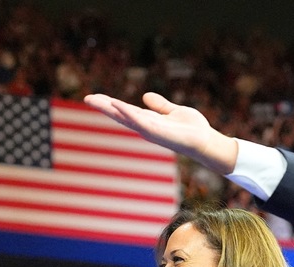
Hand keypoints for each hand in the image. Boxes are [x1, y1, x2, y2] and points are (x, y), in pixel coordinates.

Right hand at [83, 92, 237, 174]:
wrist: (206, 142)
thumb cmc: (193, 129)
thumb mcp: (174, 111)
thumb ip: (160, 105)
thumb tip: (144, 96)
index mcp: (149, 120)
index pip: (125, 110)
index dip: (110, 104)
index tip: (94, 97)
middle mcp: (146, 126)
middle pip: (121, 114)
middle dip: (104, 107)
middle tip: (86, 98)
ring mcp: (150, 130)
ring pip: (125, 117)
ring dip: (110, 109)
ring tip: (93, 100)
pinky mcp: (157, 132)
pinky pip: (139, 121)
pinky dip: (127, 113)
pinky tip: (116, 105)